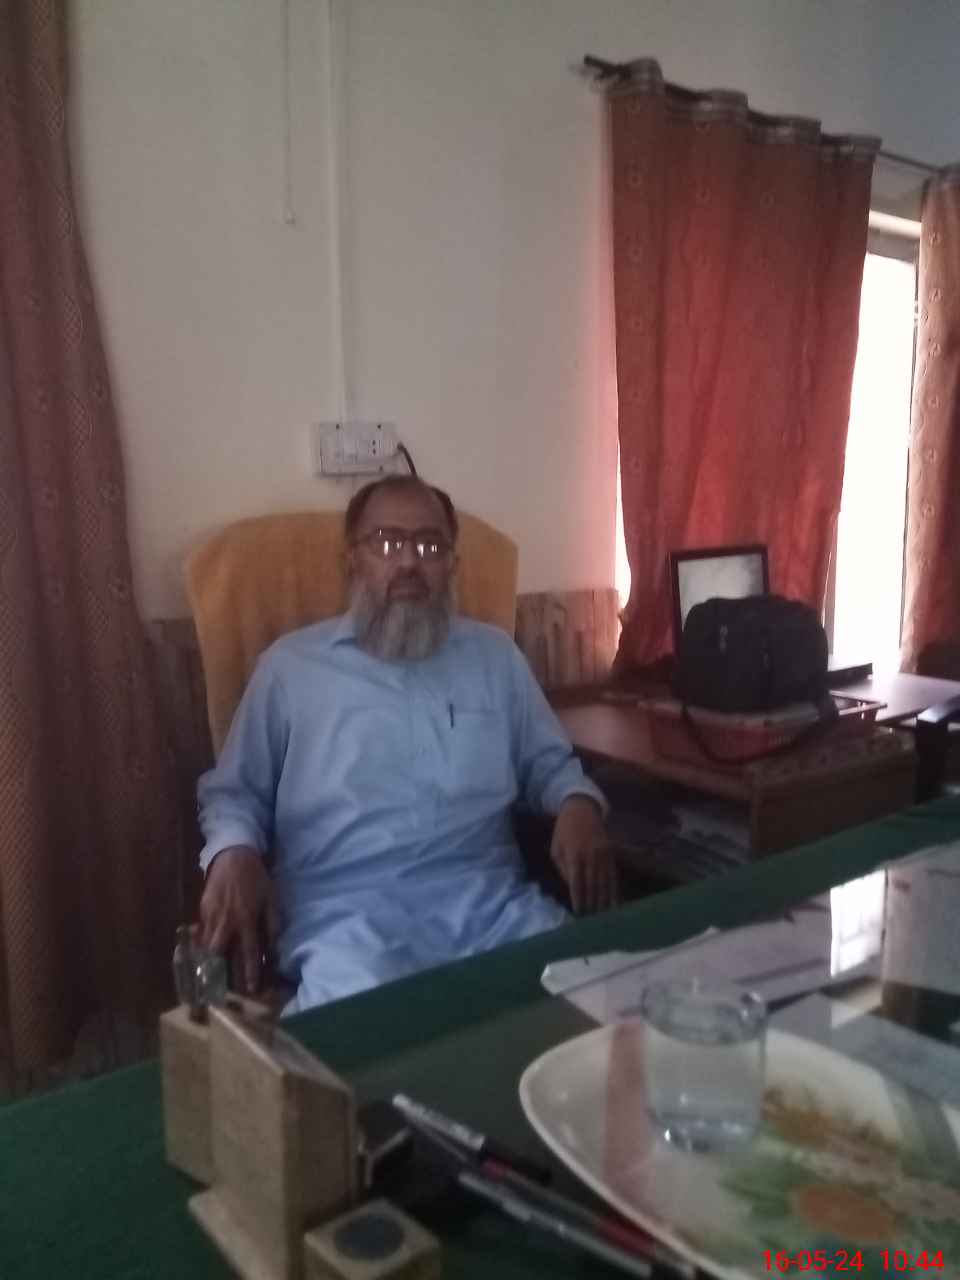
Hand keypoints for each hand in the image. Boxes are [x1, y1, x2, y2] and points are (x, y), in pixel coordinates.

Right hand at [199, 845, 278, 993]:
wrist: (233, 856)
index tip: (252, 989)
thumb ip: (272, 924)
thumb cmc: (256, 878)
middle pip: (220, 955)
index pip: (249, 952)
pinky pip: (200, 935)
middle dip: (221, 974)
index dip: (250, 972)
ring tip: (210, 981)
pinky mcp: (202, 911)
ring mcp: (211, 917)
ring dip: (208, 964)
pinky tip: (200, 958)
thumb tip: (274, 948)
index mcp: (246, 920)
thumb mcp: (271, 899)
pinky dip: (200, 947)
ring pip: (207, 947)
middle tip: (224, 991)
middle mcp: (226, 922)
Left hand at [550, 795, 618, 914]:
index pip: (577, 884)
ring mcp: (603, 855)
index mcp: (574, 855)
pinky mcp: (611, 853)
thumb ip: (563, 869)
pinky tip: (616, 904)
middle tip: (593, 923)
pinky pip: (613, 876)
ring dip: (605, 902)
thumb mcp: (556, 848)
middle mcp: (591, 856)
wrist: (582, 809)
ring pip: (605, 883)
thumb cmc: (563, 830)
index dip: (579, 901)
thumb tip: (572, 888)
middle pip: (593, 886)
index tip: (580, 915)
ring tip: (605, 919)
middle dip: (593, 906)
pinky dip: (615, 891)